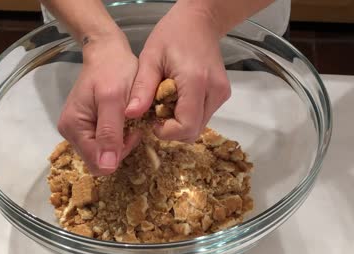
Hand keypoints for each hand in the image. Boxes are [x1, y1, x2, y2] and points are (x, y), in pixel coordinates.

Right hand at [58, 32, 140, 174]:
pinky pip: (102, 142)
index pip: (98, 163)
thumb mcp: (114, 100)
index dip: (119, 153)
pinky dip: (117, 136)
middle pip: (99, 160)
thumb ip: (110, 132)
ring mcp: (77, 129)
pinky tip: (123, 120)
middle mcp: (70, 133)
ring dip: (119, 142)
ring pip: (102, 153)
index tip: (133, 131)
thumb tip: (106, 167)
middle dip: (119, 148)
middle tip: (132, 124)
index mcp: (73, 128)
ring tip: (128, 120)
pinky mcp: (86, 126)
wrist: (107, 52)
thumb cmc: (113, 71)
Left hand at [125, 4, 230, 142]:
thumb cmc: (173, 34)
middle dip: (172, 129)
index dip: (166, 132)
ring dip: (180, 123)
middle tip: (156, 113)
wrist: (200, 21)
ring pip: (199, 126)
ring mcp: (221, 93)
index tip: (152, 120)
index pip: (186, 126)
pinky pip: (203, 116)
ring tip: (165, 104)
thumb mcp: (150, 58)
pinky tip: (177, 100)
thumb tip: (131, 115)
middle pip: (193, 131)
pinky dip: (188, 115)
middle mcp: (214, 91)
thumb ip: (142, 88)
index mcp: (196, 81)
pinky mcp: (222, 94)